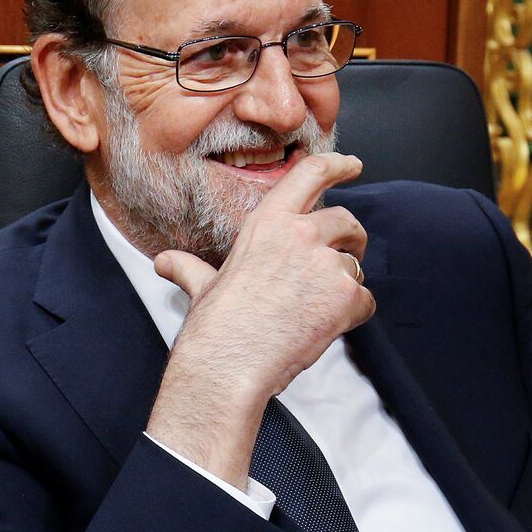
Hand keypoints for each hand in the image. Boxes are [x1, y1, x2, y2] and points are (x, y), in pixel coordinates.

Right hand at [145, 152, 374, 487]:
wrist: (229, 367)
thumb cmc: (214, 327)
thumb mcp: (202, 287)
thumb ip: (190, 268)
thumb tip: (165, 263)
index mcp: (267, 222)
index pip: (311, 173)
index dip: (338, 165)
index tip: (353, 165)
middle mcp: (300, 233)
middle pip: (347, 221)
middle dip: (352, 238)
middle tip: (347, 256)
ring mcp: (325, 263)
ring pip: (355, 266)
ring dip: (345, 285)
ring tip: (314, 310)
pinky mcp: (346, 296)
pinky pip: (365, 300)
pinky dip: (352, 315)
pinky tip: (323, 329)